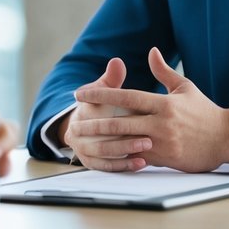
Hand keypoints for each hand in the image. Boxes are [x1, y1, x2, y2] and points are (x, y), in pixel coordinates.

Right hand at [61, 57, 153, 172]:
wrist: (83, 126)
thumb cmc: (100, 104)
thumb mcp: (104, 89)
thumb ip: (111, 78)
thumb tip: (117, 62)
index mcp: (83, 109)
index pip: (98, 108)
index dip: (115, 109)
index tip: (136, 108)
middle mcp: (78, 129)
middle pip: (103, 133)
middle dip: (126, 135)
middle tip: (149, 136)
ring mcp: (84, 147)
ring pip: (105, 152)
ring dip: (126, 151)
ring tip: (147, 148)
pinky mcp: (91, 162)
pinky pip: (106, 166)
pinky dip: (123, 166)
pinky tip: (141, 163)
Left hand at [70, 48, 228, 172]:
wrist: (224, 139)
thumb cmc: (203, 112)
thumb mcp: (185, 88)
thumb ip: (164, 72)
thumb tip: (151, 51)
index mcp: (164, 103)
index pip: (126, 97)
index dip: (101, 94)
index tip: (81, 93)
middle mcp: (161, 123)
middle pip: (120, 122)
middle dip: (94, 122)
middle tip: (75, 120)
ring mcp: (161, 143)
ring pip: (124, 142)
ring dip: (101, 141)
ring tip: (83, 139)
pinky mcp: (164, 159)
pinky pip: (136, 158)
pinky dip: (119, 156)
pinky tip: (102, 155)